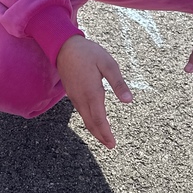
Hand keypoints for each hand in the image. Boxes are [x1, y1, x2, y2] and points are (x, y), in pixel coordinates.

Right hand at [56, 35, 132, 149]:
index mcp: (92, 92)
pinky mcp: (71, 93)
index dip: (106, 133)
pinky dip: (89, 120)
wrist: (63, 46)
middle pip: (91, 123)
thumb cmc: (88, 53)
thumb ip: (118, 83)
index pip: (99, 119)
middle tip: (110, 145)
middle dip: (101, 136)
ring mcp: (74, 96)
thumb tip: (129, 101)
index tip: (112, 144)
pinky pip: (81, 112)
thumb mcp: (108, 64)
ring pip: (85, 118)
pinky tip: (94, 121)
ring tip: (104, 137)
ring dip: (95, 129)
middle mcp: (81, 98)